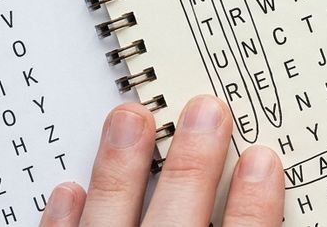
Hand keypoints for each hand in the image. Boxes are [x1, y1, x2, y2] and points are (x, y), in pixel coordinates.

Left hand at [39, 95, 283, 225]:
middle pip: (180, 218)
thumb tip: (263, 185)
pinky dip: (63, 221)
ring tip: (129, 118)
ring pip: (110, 222)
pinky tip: (68, 190)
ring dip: (120, 169)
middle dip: (193, 163)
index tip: (262, 160)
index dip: (254, 202)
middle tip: (205, 111)